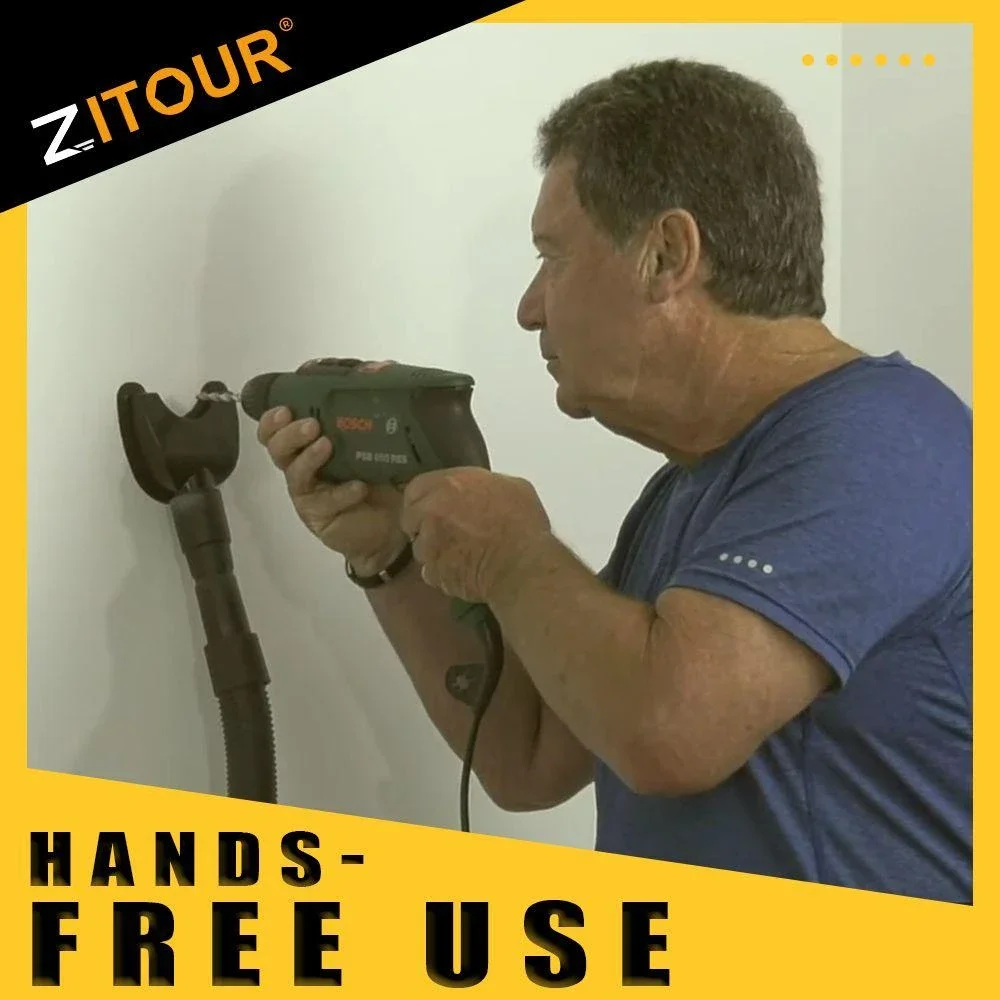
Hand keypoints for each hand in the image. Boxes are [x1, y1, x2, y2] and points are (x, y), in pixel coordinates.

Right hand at [256, 406, 406, 573]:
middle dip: (287, 433)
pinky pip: (324, 502)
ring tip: (326, 445)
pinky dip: (341, 492)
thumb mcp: (380, 443)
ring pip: (294, 474)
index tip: (286, 406)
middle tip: (309, 424)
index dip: (274, 418)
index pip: (279, 428)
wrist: (394, 525)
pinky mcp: (320, 516)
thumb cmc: (382, 478)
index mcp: (311, 445)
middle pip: (277, 448)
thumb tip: (383, 368)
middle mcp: (304, 467)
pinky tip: (358, 487)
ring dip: (308, 457)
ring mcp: (310, 493)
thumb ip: (374, 411)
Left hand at [400, 467, 551, 601]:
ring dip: (434, 549)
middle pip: (411, 517)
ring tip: (459, 553)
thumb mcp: (512, 487)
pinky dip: (443, 572)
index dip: (425, 498)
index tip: (434, 506)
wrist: (522, 566)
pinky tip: (462, 570)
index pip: (416, 488)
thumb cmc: (522, 525)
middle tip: (445, 531)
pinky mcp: (433, 572)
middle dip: (423, 523)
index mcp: (449, 485)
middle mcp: (431, 511)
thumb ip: (486, 485)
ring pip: (420, 546)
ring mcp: (428, 544)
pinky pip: (431, 571)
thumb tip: (483, 491)